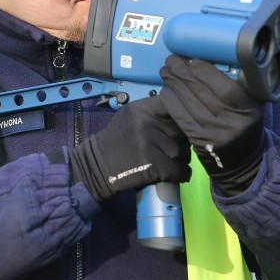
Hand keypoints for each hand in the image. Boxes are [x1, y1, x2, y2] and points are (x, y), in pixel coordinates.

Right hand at [61, 94, 191, 202]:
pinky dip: (181, 174)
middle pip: (181, 132)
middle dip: (181, 141)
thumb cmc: (115, 141)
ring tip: (171, 161)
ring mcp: (152, 146)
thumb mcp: (129, 117)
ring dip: (181, 159)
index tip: (181, 123)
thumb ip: (152, 113)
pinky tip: (175, 174)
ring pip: (183, 152)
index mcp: (142, 109)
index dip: (180, 116)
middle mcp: (148, 124)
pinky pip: (181, 170)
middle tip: (173, 148)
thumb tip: (179, 114)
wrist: (96, 166)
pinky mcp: (155, 167)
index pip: (173, 106)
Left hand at [158, 55, 264, 194]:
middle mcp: (233, 123)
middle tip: (171, 60)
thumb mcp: (251, 104)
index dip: (206, 73)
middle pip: (203, 93)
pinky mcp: (200, 142)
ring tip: (166, 71)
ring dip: (174, 84)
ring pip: (190, 104)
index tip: (193, 60)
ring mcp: (215, 134)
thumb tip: (217, 58)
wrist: (243, 160)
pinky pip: (181, 118)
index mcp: (249, 110)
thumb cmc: (243, 122)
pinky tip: (165, 90)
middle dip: (183, 74)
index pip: (225, 89)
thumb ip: (240, 84)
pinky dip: (171, 102)